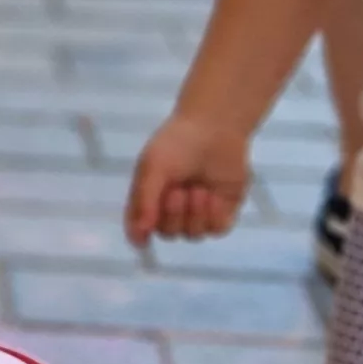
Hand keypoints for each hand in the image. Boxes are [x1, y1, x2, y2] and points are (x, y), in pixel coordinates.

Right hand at [126, 112, 255, 246]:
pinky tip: (213, 197)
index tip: (145, 236)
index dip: (140, 235)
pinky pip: (217, 230)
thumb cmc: (178, 143)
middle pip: (169, 233)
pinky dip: (214, 217)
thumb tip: (141, 235)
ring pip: (193, 234)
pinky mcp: (223, 210)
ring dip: (195, 214)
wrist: (216, 127)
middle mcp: (172, 209)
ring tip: (199, 189)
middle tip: (179, 191)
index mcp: (150, 198)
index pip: (139, 228)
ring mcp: (199, 211)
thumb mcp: (154, 167)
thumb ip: (145, 201)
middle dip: (173, 215)